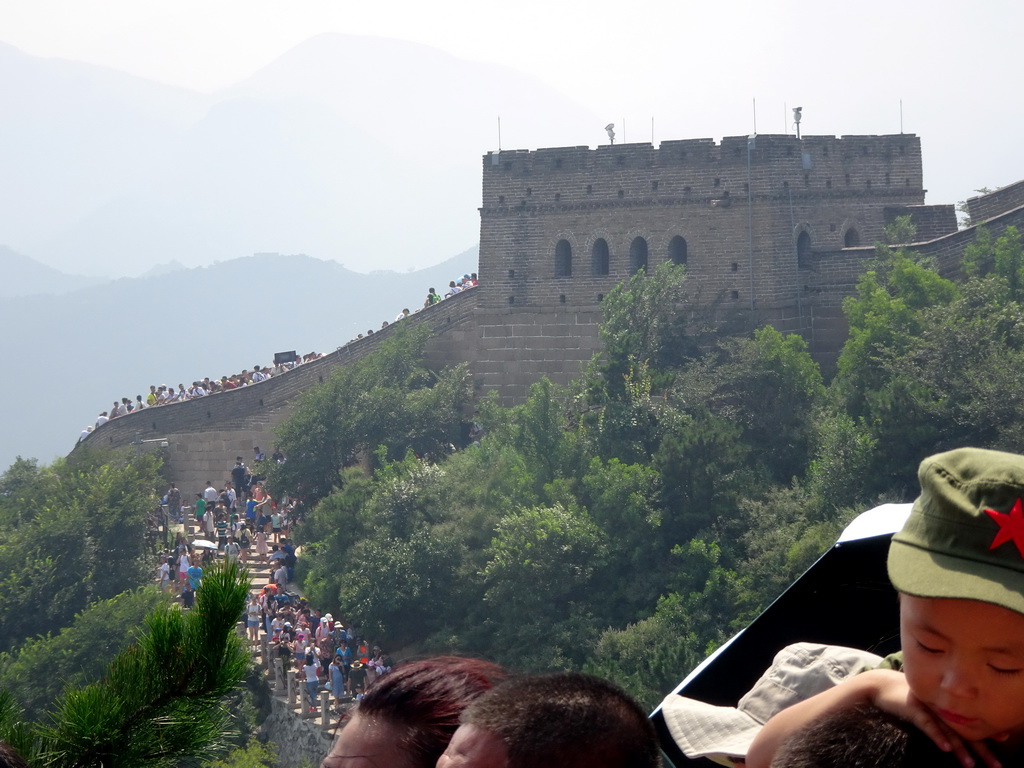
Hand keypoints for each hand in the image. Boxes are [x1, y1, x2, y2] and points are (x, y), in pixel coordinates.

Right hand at [864, 671, 1001, 767]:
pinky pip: (927, 725)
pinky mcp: (913, 710)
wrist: (881, 685)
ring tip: (971, 765)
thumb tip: (954, 736)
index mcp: (946, 707)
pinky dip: (937, 736)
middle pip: (964, 731)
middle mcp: (941, 707)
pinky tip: (945, 748)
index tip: (1003, 738)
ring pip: (948, 731)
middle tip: (996, 765)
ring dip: (961, 749)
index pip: (970, 723)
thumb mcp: (926, 705)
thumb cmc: (905, 698)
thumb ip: (940, 715)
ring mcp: (928, 708)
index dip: (987, 732)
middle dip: (982, 749)